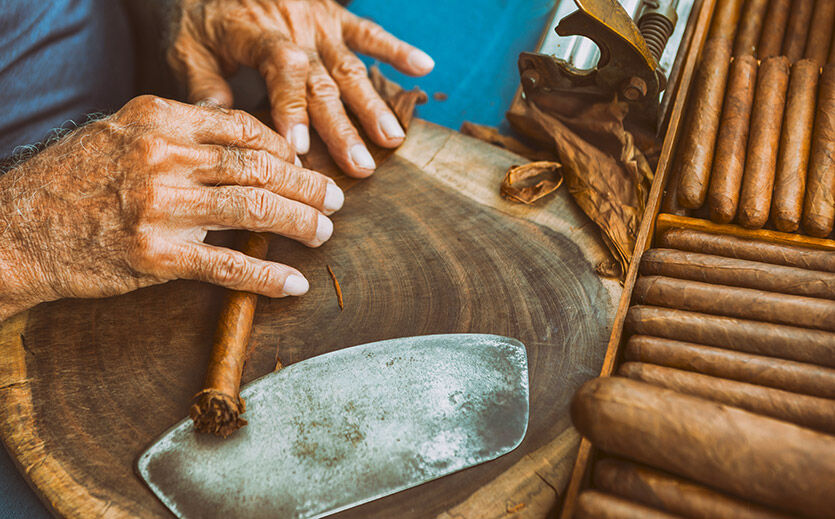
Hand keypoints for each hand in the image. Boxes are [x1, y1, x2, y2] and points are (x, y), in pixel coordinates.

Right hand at [0, 95, 342, 319]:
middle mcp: (163, 157)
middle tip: (333, 200)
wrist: (15, 229)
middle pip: (260, 166)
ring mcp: (161, 207)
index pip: (244, 128)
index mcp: (159, 120)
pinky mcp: (156, 256)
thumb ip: (180, 135)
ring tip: (323, 233)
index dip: (286, 149)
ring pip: (255, 210)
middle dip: (307, 185)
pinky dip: (268, 278)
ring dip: (300, 223)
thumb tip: (244, 148)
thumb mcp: (122, 135)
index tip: (304, 166)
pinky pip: (229, 267)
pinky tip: (293, 285)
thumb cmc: (72, 181)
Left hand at [168, 0, 433, 177]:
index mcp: (254, 32)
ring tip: (393, 140)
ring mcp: (317, 21)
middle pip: (322, 81)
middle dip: (342, 127)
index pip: (281, 70)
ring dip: (373, 105)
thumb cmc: (198, 19)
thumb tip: (218, 126)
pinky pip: (368, 31)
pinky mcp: (333, 15)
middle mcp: (293, 26)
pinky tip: (424, 68)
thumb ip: (203, 85)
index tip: (300, 149)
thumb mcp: (185, 49)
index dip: (292, 109)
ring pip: (349, 67)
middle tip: (361, 167)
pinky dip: (396, 49)